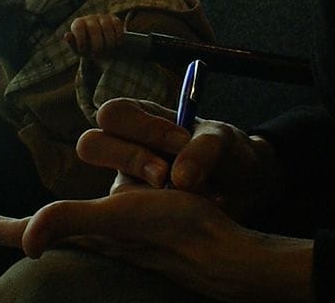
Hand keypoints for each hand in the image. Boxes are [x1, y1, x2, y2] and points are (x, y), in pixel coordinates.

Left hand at [0, 187, 312, 302]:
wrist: (224, 254)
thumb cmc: (174, 232)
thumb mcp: (118, 217)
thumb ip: (71, 221)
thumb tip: (28, 241)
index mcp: (88, 234)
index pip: (32, 231)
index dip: (0, 228)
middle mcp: (100, 240)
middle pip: (48, 234)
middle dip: (20, 230)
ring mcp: (123, 242)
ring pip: (76, 234)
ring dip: (52, 227)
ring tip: (36, 226)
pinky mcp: (145, 238)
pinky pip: (105, 231)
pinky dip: (89, 224)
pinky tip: (101, 222)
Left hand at [64, 13, 124, 58]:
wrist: (102, 48)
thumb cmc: (87, 49)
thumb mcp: (79, 50)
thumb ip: (72, 43)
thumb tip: (66, 35)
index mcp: (78, 24)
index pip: (78, 27)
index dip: (80, 39)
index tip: (83, 50)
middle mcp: (90, 18)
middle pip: (93, 27)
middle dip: (96, 43)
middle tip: (97, 55)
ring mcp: (103, 17)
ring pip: (106, 26)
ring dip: (108, 41)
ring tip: (108, 50)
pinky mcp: (114, 19)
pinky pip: (117, 25)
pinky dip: (118, 36)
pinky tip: (117, 44)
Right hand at [77, 98, 282, 220]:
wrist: (245, 188)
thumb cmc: (226, 153)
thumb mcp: (222, 141)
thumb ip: (204, 149)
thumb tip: (178, 180)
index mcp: (142, 118)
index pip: (115, 114)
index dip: (142, 128)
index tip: (180, 142)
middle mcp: (127, 148)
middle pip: (90, 144)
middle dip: (129, 157)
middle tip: (165, 174)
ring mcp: (129, 184)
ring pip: (109, 188)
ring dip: (146, 195)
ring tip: (183, 195)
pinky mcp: (138, 217)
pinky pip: (130, 221)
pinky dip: (164, 219)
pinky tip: (194, 213)